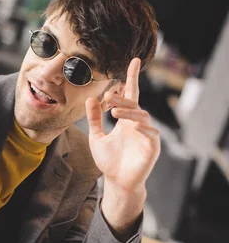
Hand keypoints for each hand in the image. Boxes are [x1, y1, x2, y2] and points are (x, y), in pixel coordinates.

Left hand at [85, 58, 159, 192]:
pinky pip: (151, 133)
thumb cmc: (109, 161)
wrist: (117, 182)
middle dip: (123, 98)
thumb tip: (90, 99)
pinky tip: (132, 125)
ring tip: (114, 112)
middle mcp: (138, 124)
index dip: (132, 78)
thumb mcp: (96, 137)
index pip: (130, 94)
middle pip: (134, 103)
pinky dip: (143, 128)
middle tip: (108, 96)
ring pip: (142, 116)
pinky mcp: (152, 147)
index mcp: (126, 119)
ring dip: (129, 112)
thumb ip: (94, 119)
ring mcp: (147, 135)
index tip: (134, 61)